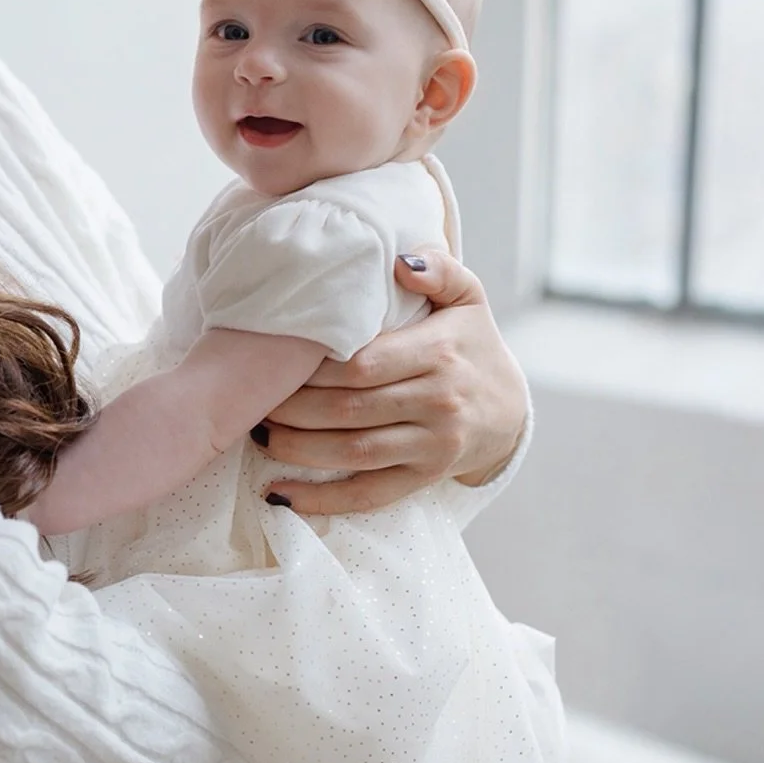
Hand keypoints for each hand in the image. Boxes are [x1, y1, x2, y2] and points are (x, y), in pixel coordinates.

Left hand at [256, 252, 528, 515]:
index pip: (361, 363)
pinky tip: (279, 495)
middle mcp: (439, 401)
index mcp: (440, 352)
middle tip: (253, 399)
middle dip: (292, 408)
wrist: (510, 409)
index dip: (311, 368)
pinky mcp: (425, 477)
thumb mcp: (468, 298)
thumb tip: (401, 262)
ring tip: (258, 435)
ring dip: (297, 449)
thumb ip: (440, 270)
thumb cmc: (472, 344)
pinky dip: (322, 500)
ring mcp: (433, 445)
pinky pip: (368, 495)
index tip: (274, 362)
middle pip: (348, 409)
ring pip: (353, 452)